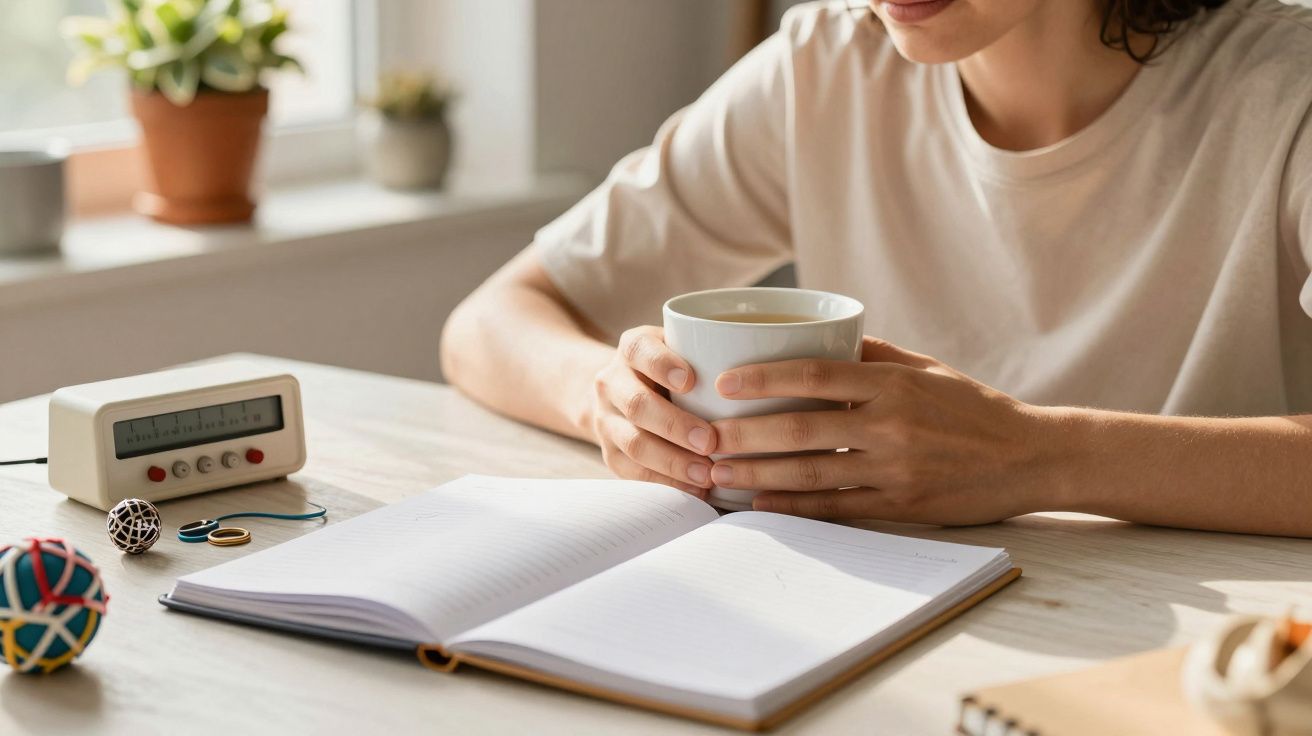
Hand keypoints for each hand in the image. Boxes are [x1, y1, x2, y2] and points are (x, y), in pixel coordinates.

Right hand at [590, 326, 717, 496]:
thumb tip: (764, 378)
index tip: (690, 381)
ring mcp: (606, 420)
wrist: (622, 392)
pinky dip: (665, 483)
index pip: (640, 350)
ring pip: (634, 444)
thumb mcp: (683, 350)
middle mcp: (611, 382)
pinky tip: (694, 489)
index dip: (662, 365)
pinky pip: (633, 473)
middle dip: (674, 425)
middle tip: (709, 442)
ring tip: (706, 474)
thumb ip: (710, 354)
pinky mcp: (610, 454)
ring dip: (672, 462)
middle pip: (637, 404)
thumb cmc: (673, 369)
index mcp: (632, 349)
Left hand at [708, 337, 1059, 523]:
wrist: (1031, 457)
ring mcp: (895, 470)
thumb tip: (820, 336)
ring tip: (717, 473)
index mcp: (893, 384)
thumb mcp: (928, 369)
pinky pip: (837, 509)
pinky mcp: (902, 506)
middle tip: (703, 435)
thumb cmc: (974, 408)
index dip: (764, 378)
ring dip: (758, 475)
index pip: (814, 376)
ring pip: (811, 474)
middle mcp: (891, 426)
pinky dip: (795, 507)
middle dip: (744, 434)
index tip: (724, 382)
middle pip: (801, 430)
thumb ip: (873, 354)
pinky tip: (761, 503)